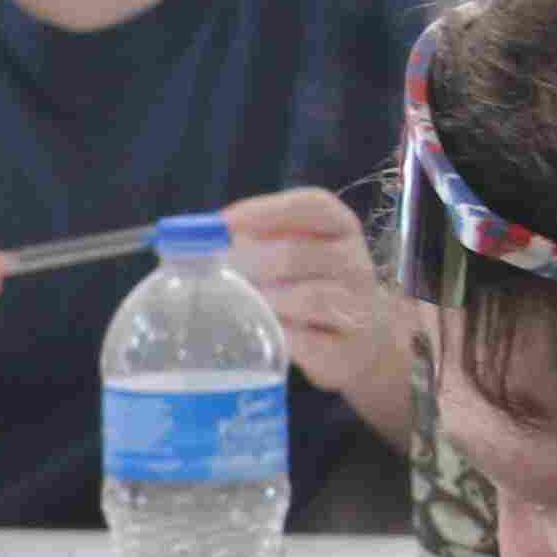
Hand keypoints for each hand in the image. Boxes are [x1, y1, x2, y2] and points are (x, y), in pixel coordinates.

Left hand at [222, 184, 411, 418]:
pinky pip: (307, 341)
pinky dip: (279, 336)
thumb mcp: (295, 252)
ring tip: (239, 303)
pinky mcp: (346, 350)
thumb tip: (193, 239)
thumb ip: (256, 240)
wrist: (363, 339)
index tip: (224, 222)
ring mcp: (357, 307)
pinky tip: (262, 333)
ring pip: (308, 297)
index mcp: (340, 229)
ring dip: (264, 300)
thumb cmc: (311, 286)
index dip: (266, 211)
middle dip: (250, 261)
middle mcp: (355, 263)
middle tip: (218, 271)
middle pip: (298, 253)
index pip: (313, 206)